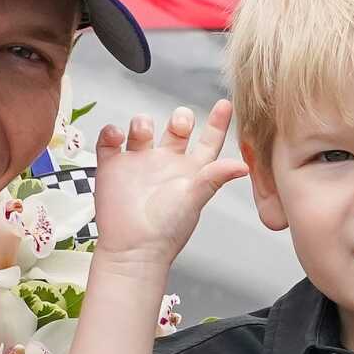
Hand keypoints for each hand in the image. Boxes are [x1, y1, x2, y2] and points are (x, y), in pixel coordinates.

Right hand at [90, 100, 248, 268]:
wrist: (133, 249)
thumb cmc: (166, 230)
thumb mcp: (195, 199)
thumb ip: (215, 177)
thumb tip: (243, 165)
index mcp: (190, 172)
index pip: (208, 142)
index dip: (217, 123)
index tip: (225, 104)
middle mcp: (165, 165)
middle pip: (176, 129)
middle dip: (179, 118)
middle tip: (179, 123)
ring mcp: (138, 164)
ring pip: (140, 130)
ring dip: (141, 123)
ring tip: (141, 131)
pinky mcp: (113, 168)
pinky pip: (109, 142)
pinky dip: (110, 133)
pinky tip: (115, 136)